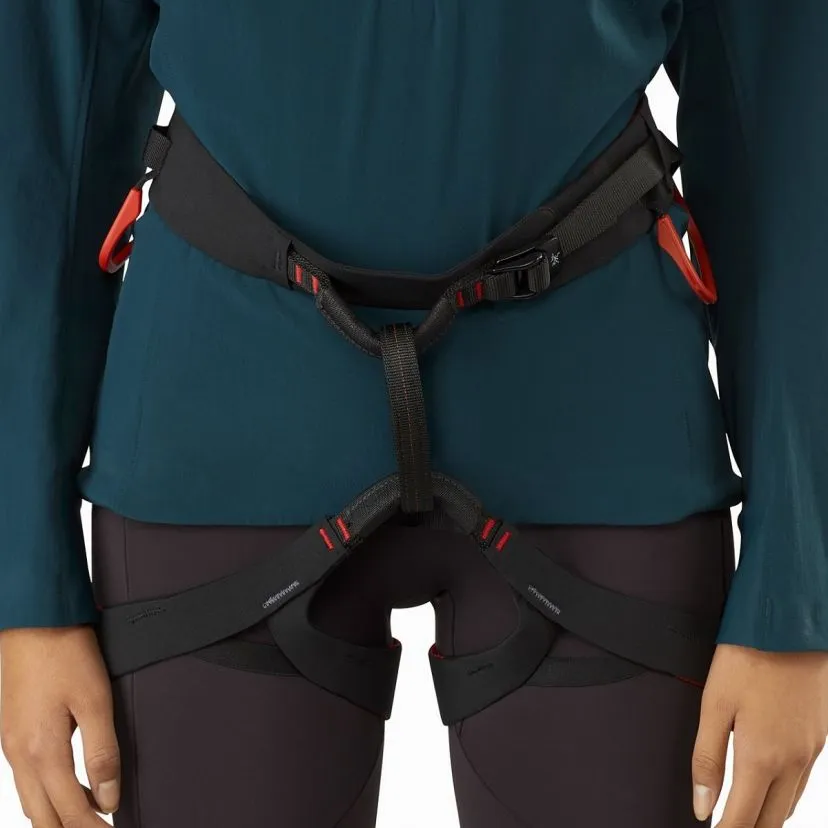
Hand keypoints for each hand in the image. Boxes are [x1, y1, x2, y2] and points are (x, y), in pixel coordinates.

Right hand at [0, 626, 119, 826]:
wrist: (34, 620)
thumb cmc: (65, 653)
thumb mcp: (96, 700)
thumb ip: (102, 752)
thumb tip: (108, 798)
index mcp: (42, 752)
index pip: (69, 814)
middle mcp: (20, 756)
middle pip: (43, 819)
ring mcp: (12, 745)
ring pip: (31, 803)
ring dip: (57, 819)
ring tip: (89, 819)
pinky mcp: (12, 732)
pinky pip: (27, 781)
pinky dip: (46, 797)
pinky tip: (66, 792)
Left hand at [692, 644, 827, 826]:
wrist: (788, 626)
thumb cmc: (748, 659)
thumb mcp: (714, 705)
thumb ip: (706, 758)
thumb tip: (701, 804)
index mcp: (761, 758)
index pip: (743, 819)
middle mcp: (792, 763)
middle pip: (770, 821)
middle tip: (725, 827)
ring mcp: (810, 752)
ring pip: (788, 804)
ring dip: (766, 817)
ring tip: (742, 816)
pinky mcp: (819, 739)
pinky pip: (802, 781)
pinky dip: (783, 796)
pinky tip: (767, 787)